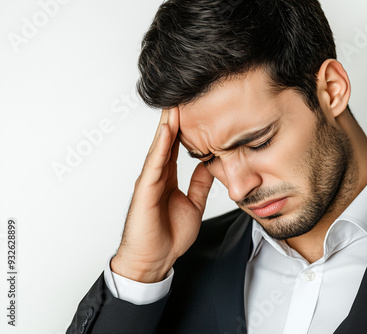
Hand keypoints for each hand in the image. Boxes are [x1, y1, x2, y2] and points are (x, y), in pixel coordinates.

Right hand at [111, 107, 213, 282]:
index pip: (176, 147)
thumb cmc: (168, 236)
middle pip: (166, 142)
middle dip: (175, 119)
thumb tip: (209, 167)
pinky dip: (160, 146)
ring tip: (175, 104)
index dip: (185, 128)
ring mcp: (149, 181)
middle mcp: (157, 176)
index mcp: (168, 179)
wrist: (154, 260)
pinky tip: (167, 131)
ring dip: (167, 126)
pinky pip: (154, 164)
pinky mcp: (145, 190)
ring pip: (159, 147)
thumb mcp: (193, 205)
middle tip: (183, 96)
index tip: (196, 110)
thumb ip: (199, 185)